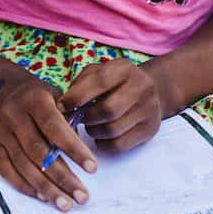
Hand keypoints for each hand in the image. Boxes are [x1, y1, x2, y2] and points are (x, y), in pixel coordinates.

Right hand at [0, 74, 96, 211]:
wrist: (6, 90)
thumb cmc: (42, 97)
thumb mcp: (59, 96)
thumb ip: (70, 119)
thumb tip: (83, 152)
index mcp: (34, 100)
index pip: (54, 128)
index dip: (73, 149)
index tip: (93, 169)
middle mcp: (15, 116)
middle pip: (38, 152)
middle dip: (62, 177)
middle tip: (82, 196)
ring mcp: (3, 133)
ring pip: (23, 165)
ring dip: (45, 188)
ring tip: (65, 204)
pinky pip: (6, 170)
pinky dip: (24, 185)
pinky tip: (42, 196)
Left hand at [61, 59, 175, 153]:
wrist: (150, 90)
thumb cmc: (113, 81)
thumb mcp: (98, 72)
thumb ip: (81, 84)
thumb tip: (63, 106)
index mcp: (124, 69)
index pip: (99, 82)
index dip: (76, 97)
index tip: (62, 106)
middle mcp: (141, 87)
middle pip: (108, 110)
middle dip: (87, 117)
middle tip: (78, 118)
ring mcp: (149, 109)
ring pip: (113, 130)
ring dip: (93, 131)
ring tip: (90, 126)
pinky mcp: (150, 129)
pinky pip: (120, 145)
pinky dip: (104, 144)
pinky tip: (101, 136)